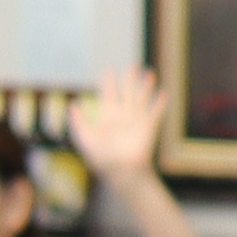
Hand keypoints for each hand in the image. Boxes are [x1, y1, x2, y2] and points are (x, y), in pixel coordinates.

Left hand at [71, 64, 168, 187]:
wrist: (120, 170)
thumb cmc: (101, 158)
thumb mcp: (85, 139)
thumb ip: (79, 122)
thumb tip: (73, 105)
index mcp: (107, 117)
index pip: (108, 95)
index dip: (108, 82)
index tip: (108, 70)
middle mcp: (122, 116)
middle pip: (127, 92)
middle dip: (130, 79)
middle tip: (133, 66)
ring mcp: (136, 120)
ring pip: (141, 98)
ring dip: (146, 86)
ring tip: (149, 73)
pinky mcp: (149, 126)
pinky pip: (155, 111)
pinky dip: (159, 102)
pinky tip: (163, 92)